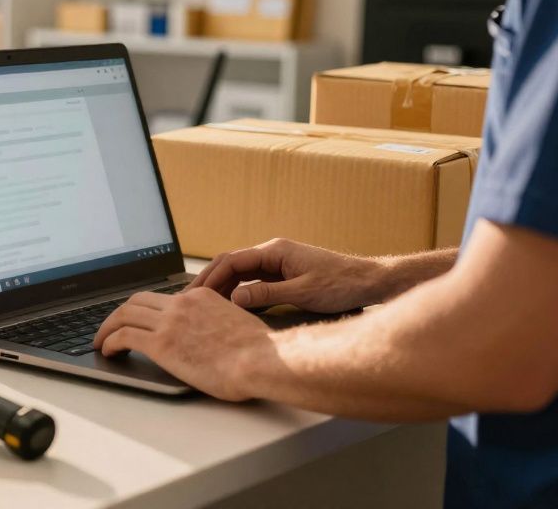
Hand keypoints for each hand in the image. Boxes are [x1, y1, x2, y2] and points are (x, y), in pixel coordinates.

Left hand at [92, 288, 270, 400]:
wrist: (263, 360)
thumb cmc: (260, 352)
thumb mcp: (237, 324)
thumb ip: (217, 324)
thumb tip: (213, 337)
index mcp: (200, 297)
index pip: (162, 297)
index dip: (144, 309)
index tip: (136, 319)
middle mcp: (181, 304)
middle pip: (137, 300)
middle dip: (119, 314)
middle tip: (110, 328)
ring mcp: (169, 322)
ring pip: (124, 315)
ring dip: (107, 328)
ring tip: (101, 341)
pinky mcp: (161, 343)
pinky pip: (124, 336)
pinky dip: (110, 341)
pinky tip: (108, 351)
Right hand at [190, 238, 388, 313]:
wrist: (368, 282)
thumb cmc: (341, 285)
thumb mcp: (302, 293)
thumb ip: (267, 295)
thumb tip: (235, 299)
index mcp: (275, 251)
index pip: (232, 260)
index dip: (210, 277)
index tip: (195, 294)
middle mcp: (273, 253)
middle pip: (231, 264)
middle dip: (209, 280)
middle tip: (189, 300)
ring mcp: (277, 262)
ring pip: (240, 273)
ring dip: (221, 287)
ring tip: (203, 305)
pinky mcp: (283, 274)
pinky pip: (252, 280)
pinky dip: (237, 291)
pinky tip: (228, 306)